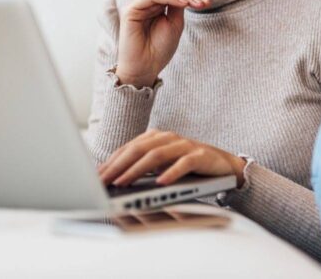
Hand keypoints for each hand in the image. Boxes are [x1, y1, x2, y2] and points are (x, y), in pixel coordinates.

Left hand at [98, 128, 246, 188]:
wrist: (224, 165)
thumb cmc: (188, 167)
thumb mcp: (162, 166)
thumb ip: (143, 167)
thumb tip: (115, 178)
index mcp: (157, 137)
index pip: (129, 148)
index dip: (111, 162)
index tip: (96, 176)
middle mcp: (169, 138)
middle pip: (139, 149)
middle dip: (118, 165)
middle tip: (103, 181)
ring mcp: (185, 145)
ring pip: (156, 155)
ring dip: (137, 170)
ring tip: (123, 182)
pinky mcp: (200, 156)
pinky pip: (183, 163)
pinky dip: (170, 173)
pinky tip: (159, 182)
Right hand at [115, 0, 211, 86]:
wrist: (145, 68)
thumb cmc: (160, 49)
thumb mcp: (175, 24)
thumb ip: (178, 6)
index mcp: (155, 8)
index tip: (207, 2)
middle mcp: (145, 5)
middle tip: (203, 3)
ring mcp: (138, 6)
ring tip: (194, 3)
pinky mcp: (131, 10)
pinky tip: (183, 4)